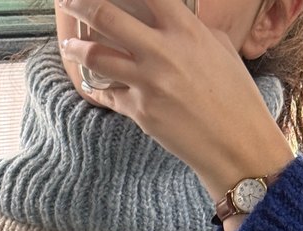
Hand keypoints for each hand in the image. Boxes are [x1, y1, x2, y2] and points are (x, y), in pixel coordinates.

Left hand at [56, 0, 295, 201]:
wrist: (236, 144)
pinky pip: (109, 94)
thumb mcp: (220, 49)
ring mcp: (148, 83)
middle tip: (65, 0)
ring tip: (68, 46)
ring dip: (76, 49)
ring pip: (97, 57)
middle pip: (106, 16)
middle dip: (79, 4)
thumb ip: (191, 30)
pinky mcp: (140, 112)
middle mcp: (162, 52)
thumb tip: (174, 20)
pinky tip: (91, 84)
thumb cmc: (235, 96)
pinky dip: (98, 88)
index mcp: (186, 30)